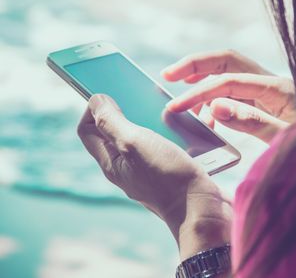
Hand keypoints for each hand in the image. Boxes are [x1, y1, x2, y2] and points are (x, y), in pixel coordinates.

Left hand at [77, 94, 231, 259]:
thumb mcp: (133, 143)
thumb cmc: (167, 177)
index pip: (87, 129)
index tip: (111, 95)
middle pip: (115, 129)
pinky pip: (164, 141)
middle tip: (142, 98)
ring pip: (143, 134)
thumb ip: (111, 122)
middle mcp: (126, 164)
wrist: (201, 208)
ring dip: (153, 118)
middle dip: (126, 109)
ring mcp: (147, 166)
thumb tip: (95, 101)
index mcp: (111, 160)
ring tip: (168, 110)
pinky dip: (171, 129)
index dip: (93, 109)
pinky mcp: (168, 165)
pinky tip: (185, 124)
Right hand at [162, 50, 295, 142]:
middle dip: (194, 65)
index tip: (175, 107)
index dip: (198, 93)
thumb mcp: (285, 137)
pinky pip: (232, 88)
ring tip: (185, 101)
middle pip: (225, 60)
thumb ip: (252, 121)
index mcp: (277, 89)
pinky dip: (214, 97)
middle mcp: (269, 81)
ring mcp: (265, 88)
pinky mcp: (261, 98)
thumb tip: (216, 106)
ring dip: (202, 79)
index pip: (227, 82)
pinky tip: (208, 116)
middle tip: (168, 75)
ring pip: (227, 71)